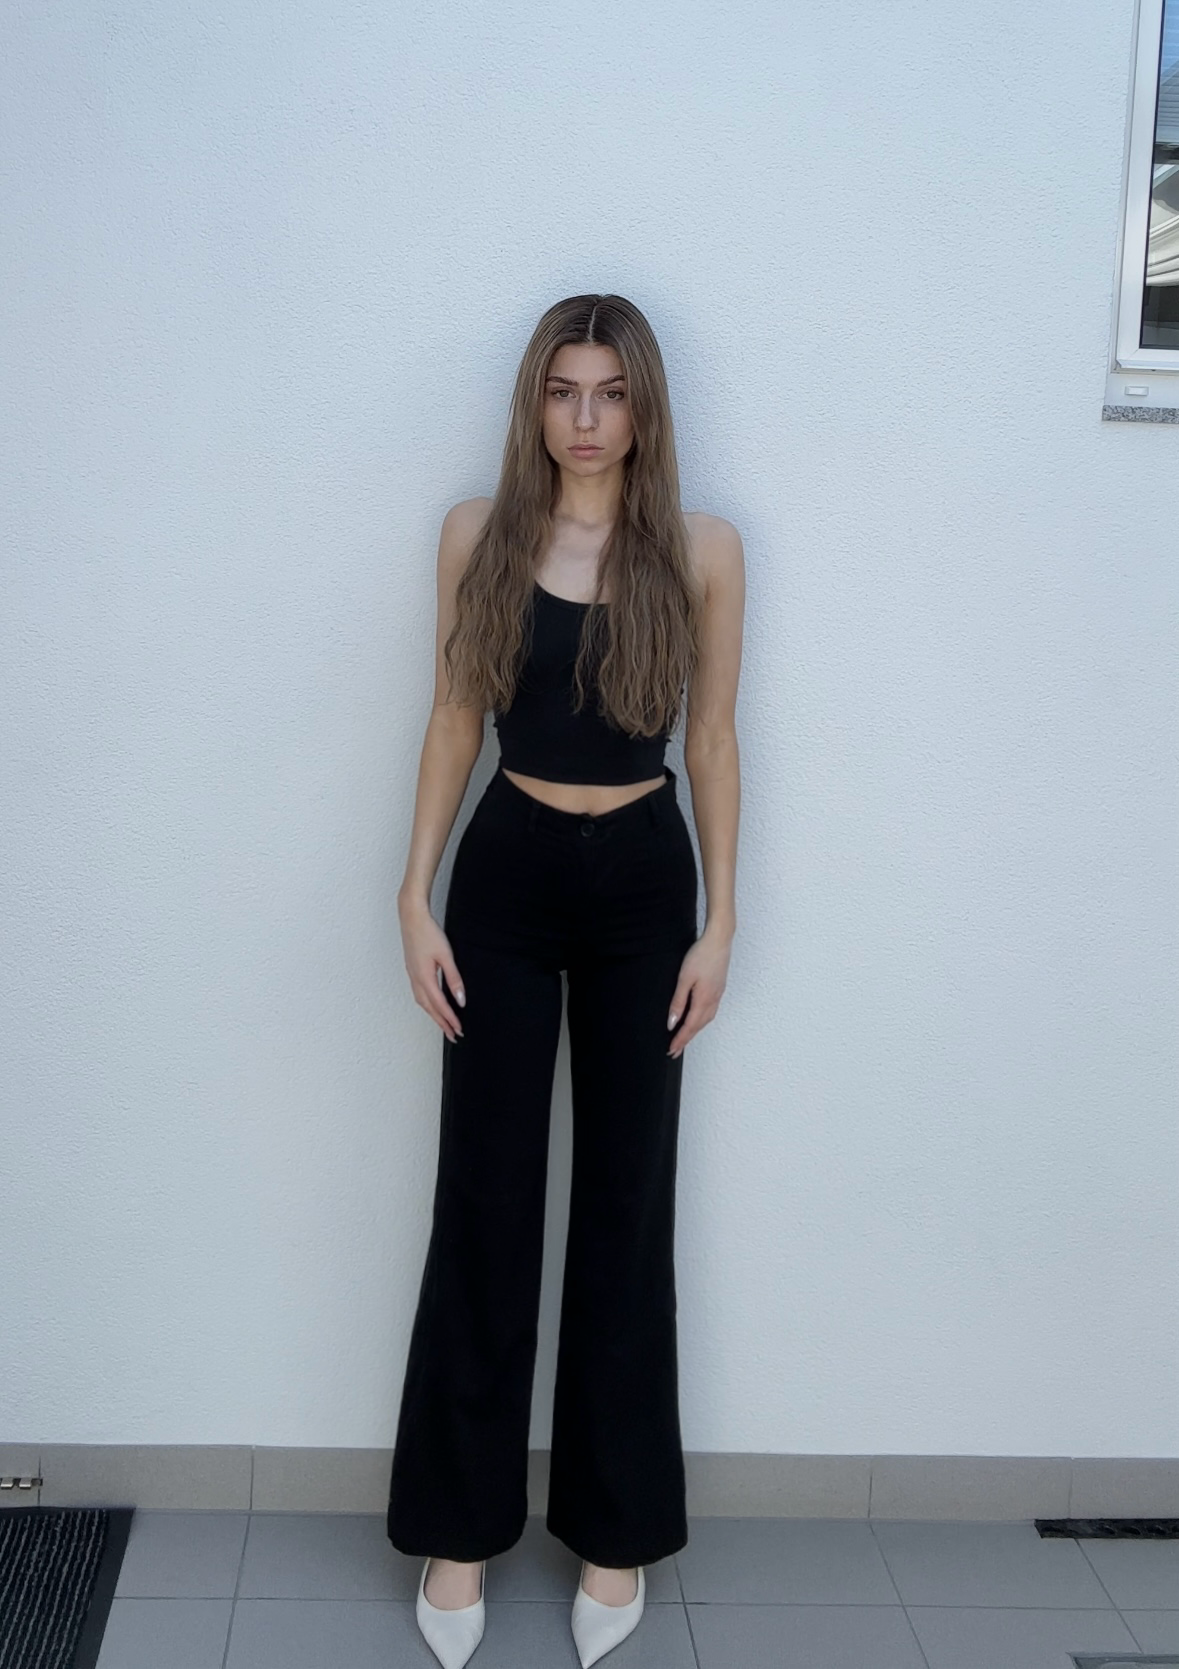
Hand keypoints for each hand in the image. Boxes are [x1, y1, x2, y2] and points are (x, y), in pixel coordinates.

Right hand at [400, 896, 465, 1042]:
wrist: (412, 917)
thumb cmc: (428, 933)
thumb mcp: (446, 956)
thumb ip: (454, 979)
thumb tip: (461, 999)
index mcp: (424, 978)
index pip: (440, 1005)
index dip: (450, 1019)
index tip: (459, 1030)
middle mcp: (416, 980)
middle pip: (429, 1008)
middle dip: (442, 1023)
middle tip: (453, 1035)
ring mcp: (412, 975)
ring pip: (423, 1003)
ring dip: (434, 1015)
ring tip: (445, 1024)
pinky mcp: (412, 970)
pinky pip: (419, 994)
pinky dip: (428, 1004)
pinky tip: (433, 1005)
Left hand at [666, 923, 731, 1057]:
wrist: (719, 940)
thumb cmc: (701, 955)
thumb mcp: (684, 978)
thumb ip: (678, 1002)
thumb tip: (671, 1023)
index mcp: (704, 1000)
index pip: (689, 1026)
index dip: (680, 1040)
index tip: (671, 1050)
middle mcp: (713, 1001)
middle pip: (698, 1027)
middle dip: (686, 1039)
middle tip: (675, 1051)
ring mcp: (718, 995)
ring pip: (706, 1020)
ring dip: (695, 1031)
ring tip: (684, 1039)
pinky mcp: (719, 989)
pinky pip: (710, 1011)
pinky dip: (702, 1021)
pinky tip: (697, 1020)